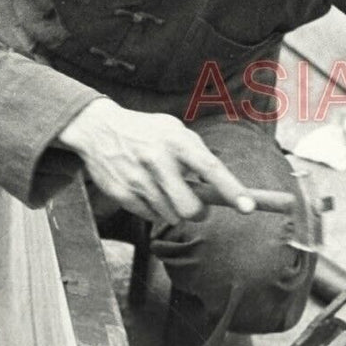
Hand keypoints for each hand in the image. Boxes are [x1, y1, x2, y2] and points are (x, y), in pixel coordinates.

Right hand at [57, 99, 255, 223]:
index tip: (248, 208)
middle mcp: (157, 160)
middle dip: (198, 213)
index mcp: (177, 140)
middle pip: (190, 208)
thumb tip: (222, 188)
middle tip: (196, 206)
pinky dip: (154, 210)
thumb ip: (197, 155)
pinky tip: (146, 190)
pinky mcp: (122, 193)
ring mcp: (138, 179)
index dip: (232, 190)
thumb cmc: (147, 131)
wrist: (97, 129)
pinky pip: (150, 216)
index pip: (210, 169)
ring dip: (173, 209)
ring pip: (171, 216)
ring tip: (162, 188)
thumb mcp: (174, 130)